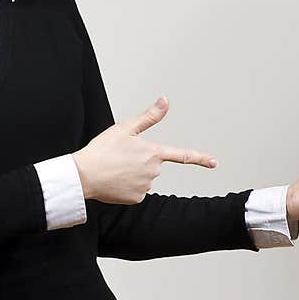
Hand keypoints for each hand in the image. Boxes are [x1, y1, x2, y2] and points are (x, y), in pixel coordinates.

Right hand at [72, 96, 216, 204]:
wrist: (84, 175)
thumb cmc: (102, 150)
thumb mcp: (125, 127)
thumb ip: (149, 116)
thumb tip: (165, 100)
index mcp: (153, 152)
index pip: (182, 155)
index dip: (200, 158)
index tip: (214, 162)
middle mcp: (153, 171)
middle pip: (153, 164)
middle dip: (140, 160)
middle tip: (119, 156)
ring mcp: (145, 187)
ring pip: (144, 177)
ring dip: (133, 173)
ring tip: (114, 167)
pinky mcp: (136, 199)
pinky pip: (136, 190)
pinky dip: (127, 185)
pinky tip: (114, 180)